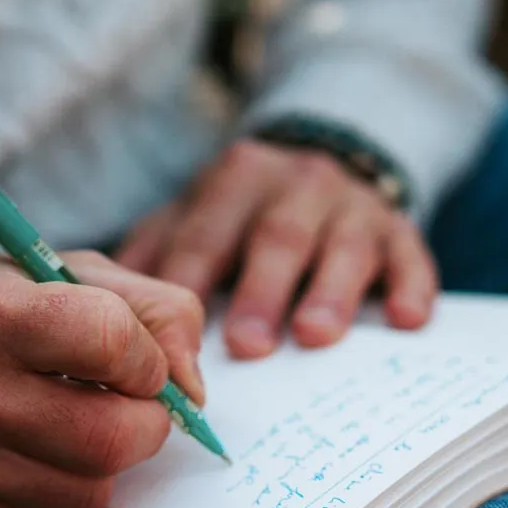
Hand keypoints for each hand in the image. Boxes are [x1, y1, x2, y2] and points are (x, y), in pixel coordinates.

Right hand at [0, 250, 206, 507]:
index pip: (109, 340)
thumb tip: (192, 388)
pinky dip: (61, 489)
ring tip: (78, 424)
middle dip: (147, 425)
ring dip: (106, 462)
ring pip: (88, 490)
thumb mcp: (60, 273)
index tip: (138, 361)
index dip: (147, 358)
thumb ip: (151, 310)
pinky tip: (32, 451)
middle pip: (108, 436)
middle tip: (135, 408)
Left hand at [115, 139, 437, 358]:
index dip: (189, 281)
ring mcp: (353, 206)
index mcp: (236, 180)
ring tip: (315, 337)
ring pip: (344, 246)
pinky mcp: (401, 229)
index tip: (171, 334)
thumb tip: (95, 297)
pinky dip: (413, 286)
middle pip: (276, 237)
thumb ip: (154, 248)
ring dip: (331, 292)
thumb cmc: (243, 212)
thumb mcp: (195, 213)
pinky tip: (408, 320)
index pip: (206, 232)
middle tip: (246, 345)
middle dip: (260, 290)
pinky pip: (412, 256)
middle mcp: (297, 184)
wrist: (328, 162)